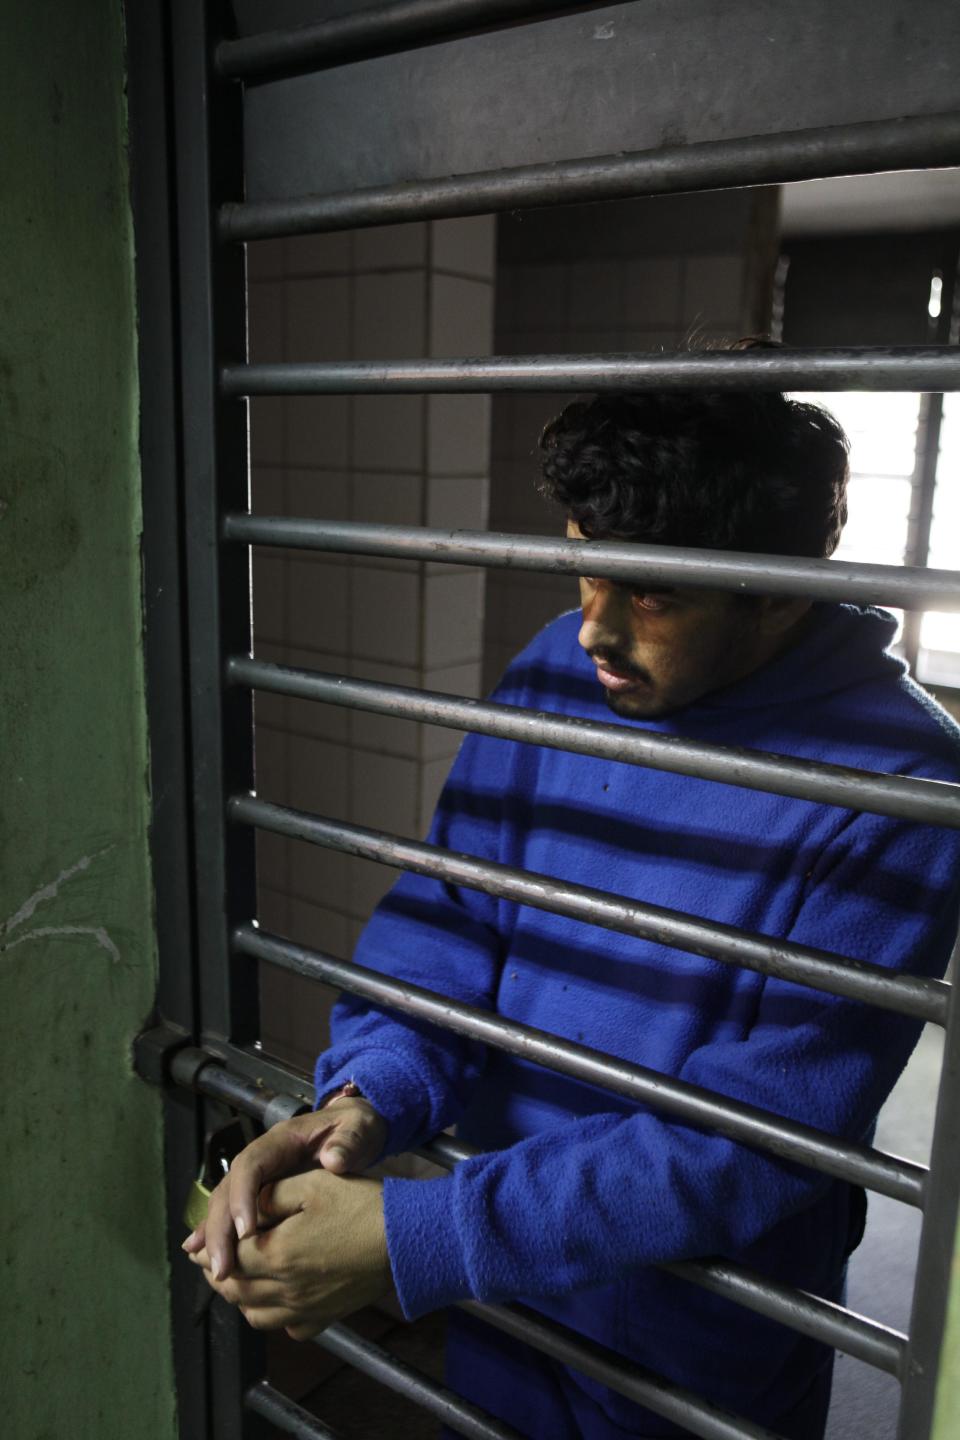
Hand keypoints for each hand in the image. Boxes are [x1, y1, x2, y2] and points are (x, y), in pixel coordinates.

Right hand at [183, 1095, 386, 1279]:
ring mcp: (258, 1176)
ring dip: (216, 1238)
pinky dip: (221, 1237)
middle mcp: (262, 1157)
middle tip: (224, 1268)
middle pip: (228, 1189)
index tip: (247, 1231)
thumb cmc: (356, 1128)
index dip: (243, 1196)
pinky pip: (233, 1214)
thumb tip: (333, 1159)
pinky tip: (213, 1261)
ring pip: (224, 1205)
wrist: (356, 1129)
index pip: (251, 1164)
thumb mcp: (359, 1126)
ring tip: (218, 1272)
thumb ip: (350, 1139)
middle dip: (221, 1229)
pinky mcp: (260, 1193)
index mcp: (282, 1140)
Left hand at [187, 1169, 393, 1338]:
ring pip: (253, 1313)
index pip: (227, 1256)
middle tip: (205, 1259)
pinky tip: (272, 1299)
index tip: (193, 1242)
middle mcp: (286, 1289)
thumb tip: (243, 1209)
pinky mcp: (323, 1318)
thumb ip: (270, 1196)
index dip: (206, 1247)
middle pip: (235, 1288)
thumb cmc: (362, 1206)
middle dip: (215, 1273)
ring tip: (234, 1277)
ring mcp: (305, 1309)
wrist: (405, 1241)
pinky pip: (284, 1327)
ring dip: (237, 1296)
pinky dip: (268, 1315)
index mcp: (277, 1253)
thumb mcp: (313, 1185)